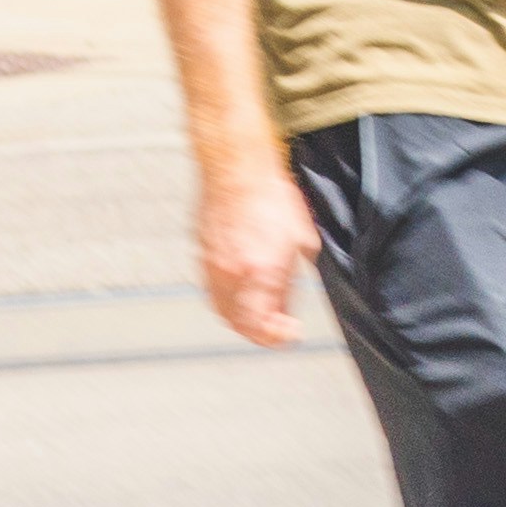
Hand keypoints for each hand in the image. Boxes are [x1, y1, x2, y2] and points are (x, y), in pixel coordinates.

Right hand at [193, 149, 315, 346]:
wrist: (237, 170)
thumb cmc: (271, 195)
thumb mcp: (301, 236)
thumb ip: (295, 272)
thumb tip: (292, 296)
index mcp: (261, 271)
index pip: (264, 323)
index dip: (279, 336)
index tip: (291, 336)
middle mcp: (233, 275)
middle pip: (241, 324)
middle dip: (260, 335)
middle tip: (277, 334)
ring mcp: (214, 268)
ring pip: (223, 311)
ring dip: (242, 322)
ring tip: (261, 320)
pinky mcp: (204, 258)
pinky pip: (213, 293)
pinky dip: (227, 304)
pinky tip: (240, 298)